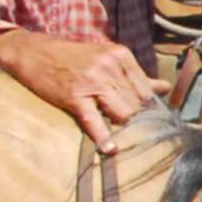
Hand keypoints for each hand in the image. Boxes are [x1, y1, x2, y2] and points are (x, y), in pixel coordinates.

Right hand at [0, 31, 163, 149]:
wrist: (35, 53)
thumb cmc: (75, 57)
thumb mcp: (108, 58)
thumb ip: (137, 75)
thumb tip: (166, 88)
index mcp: (121, 56)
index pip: (146, 90)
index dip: (144, 105)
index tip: (139, 113)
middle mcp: (109, 67)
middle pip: (136, 104)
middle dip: (132, 115)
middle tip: (122, 120)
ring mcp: (92, 82)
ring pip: (123, 113)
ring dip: (120, 123)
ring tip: (113, 125)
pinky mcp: (74, 97)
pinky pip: (94, 121)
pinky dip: (103, 137)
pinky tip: (110, 148)